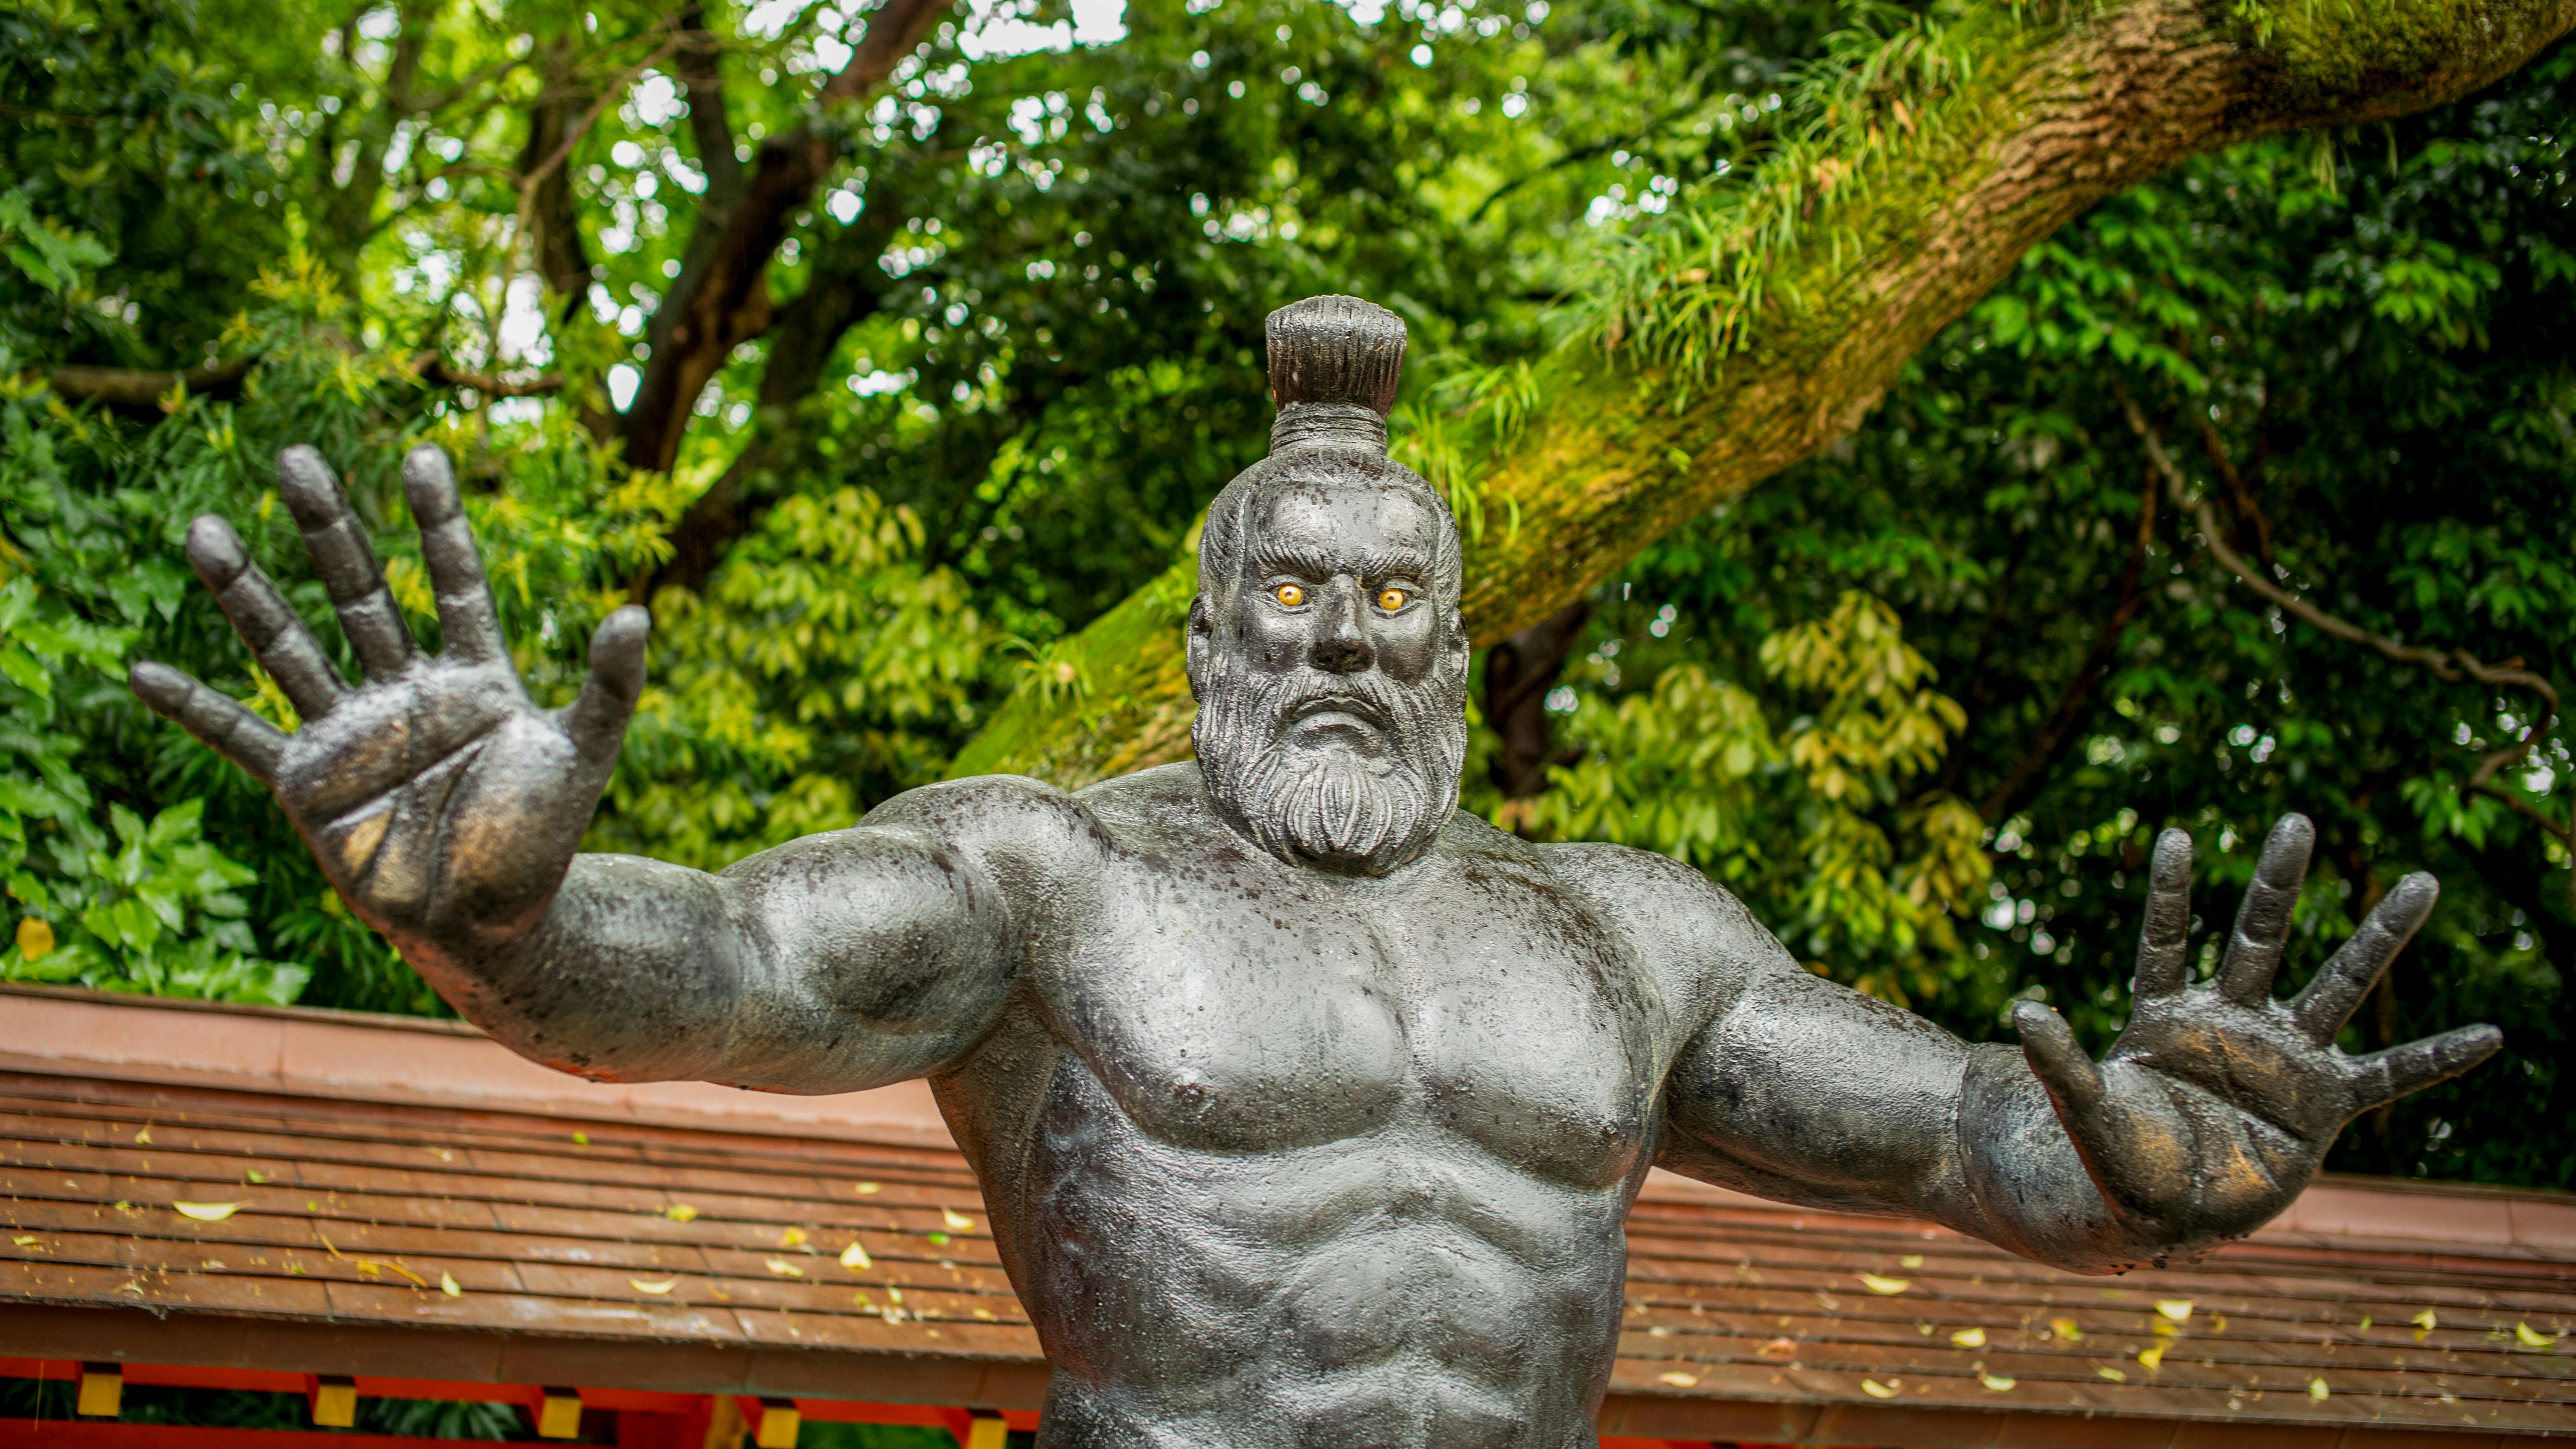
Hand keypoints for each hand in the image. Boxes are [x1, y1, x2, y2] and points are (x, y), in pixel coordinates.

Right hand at [130, 444, 648, 945]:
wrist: (494, 922)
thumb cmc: (539, 840)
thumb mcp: (582, 757)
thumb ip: (608, 688)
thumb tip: (635, 612)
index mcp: (474, 678)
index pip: (456, 582)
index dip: (439, 523)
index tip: (422, 454)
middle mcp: (405, 691)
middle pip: (360, 592)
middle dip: (329, 528)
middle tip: (294, 456)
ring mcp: (351, 733)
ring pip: (290, 645)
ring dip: (245, 590)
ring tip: (204, 529)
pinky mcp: (307, 784)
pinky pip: (239, 737)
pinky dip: (193, 708)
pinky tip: (141, 671)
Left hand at [2013, 815, 2499, 1252]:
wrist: (2152, 1218)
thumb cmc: (2109, 1162)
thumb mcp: (2082, 1111)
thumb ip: (2061, 1063)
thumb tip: (2022, 1008)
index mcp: (2167, 1019)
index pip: (2166, 941)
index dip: (2172, 893)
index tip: (2178, 834)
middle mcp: (2229, 1025)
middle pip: (2260, 939)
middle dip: (2278, 882)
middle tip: (2297, 818)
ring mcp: (2279, 1061)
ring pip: (2335, 984)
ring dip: (2377, 934)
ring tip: (2421, 878)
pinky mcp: (2319, 1107)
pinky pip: (2390, 1076)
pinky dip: (2438, 1058)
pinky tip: (2492, 1034)